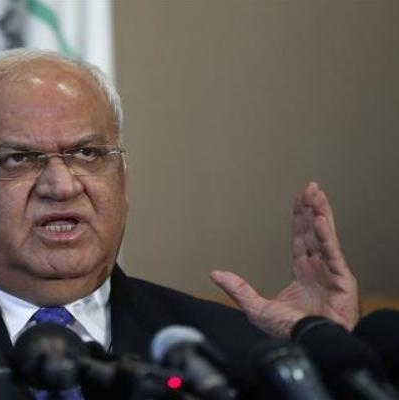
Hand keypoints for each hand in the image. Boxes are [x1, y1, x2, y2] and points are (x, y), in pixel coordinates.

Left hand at [210, 182, 358, 338]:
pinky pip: (333, 254)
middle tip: (310, 187)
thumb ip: (238, 289)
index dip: (300, 219)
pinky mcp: (342, 281)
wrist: (309, 346)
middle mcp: (320, 269)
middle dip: (312, 209)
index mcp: (304, 273)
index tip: (300, 200)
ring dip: (321, 215)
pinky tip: (320, 221)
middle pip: (314, 233)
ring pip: (326, 238)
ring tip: (316, 195)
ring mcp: (332, 273)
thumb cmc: (291, 333)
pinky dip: (327, 237)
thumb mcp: (257, 309)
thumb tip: (215, 274)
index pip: (301, 239)